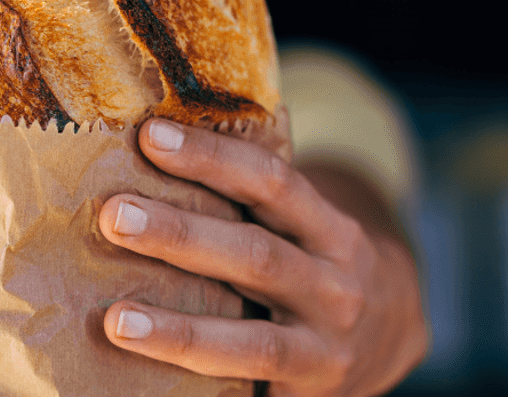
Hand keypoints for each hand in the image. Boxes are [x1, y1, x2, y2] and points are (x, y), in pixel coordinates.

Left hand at [98, 119, 427, 395]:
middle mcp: (335, 285)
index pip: (271, 182)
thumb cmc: (316, 260)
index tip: (151, 135)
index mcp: (329, 228)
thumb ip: (250, 201)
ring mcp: (324, 346)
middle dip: (180, 235)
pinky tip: (148, 369)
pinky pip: (249, 386)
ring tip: (117, 320)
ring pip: (250, 341)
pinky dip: (198, 380)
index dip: (212, 157)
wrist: (392, 333)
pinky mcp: (307, 393)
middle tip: (115, 216)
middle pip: (254, 256)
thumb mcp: (305, 224)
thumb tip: (149, 151)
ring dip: (179, 330)